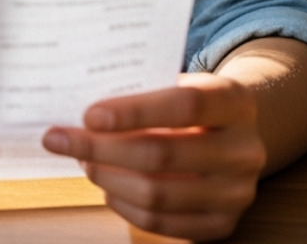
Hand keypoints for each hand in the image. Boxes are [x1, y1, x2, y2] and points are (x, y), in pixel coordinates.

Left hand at [42, 73, 264, 240]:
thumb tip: (80, 109)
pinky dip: (124, 205)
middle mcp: (244, 150)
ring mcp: (237, 192)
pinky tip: (106, 186)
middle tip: (62, 139)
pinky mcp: (223, 223)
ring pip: (157, 193)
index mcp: (235, 102)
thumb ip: (142, 90)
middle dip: (101, 148)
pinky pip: (161, 221)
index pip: (185, 106)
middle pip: (162, 154)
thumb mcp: (181, 82)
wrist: (238, 134)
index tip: (89, 115)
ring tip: (83, 160)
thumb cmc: (194, 104)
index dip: (133, 112)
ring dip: (107, 177)